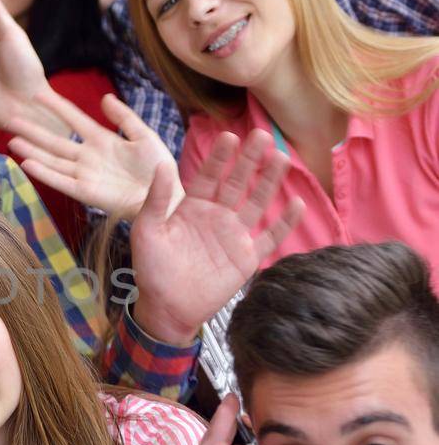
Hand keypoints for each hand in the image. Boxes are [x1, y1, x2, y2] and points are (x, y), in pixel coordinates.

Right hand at [8, 91, 177, 219]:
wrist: (167, 197)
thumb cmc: (159, 168)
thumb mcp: (144, 135)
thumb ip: (124, 117)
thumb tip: (104, 97)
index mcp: (102, 140)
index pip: (74, 118)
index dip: (56, 106)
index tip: (37, 93)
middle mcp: (88, 156)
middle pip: (54, 140)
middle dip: (33, 130)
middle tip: (10, 118)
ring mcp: (85, 174)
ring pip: (52, 160)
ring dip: (32, 150)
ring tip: (12, 140)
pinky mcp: (87, 192)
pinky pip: (61, 181)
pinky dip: (44, 173)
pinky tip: (28, 163)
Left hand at [130, 132, 304, 345]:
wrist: (167, 308)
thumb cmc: (152, 270)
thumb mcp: (147, 231)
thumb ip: (155, 200)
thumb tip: (161, 164)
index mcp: (192, 207)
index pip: (209, 176)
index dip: (220, 157)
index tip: (229, 136)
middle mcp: (217, 216)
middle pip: (237, 183)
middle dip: (249, 160)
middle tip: (263, 136)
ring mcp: (234, 235)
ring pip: (257, 202)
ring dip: (269, 181)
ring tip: (282, 158)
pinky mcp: (247, 257)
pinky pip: (270, 237)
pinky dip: (285, 222)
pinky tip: (297, 204)